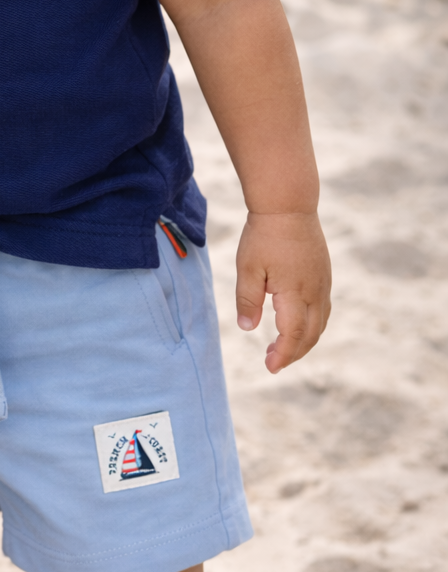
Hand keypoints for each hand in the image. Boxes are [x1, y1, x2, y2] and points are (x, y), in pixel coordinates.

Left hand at [235, 212, 330, 373]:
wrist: (288, 205)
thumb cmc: (264, 235)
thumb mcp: (248, 268)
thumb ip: (248, 300)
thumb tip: (248, 329)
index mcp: (295, 292)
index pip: (293, 334)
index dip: (283, 354)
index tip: (270, 366)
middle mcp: (315, 292)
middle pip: (310, 334)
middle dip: (294, 353)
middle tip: (273, 361)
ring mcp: (323, 283)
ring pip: (320, 323)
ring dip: (304, 340)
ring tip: (283, 347)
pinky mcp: (324, 275)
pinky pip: (323, 309)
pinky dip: (312, 324)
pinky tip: (297, 323)